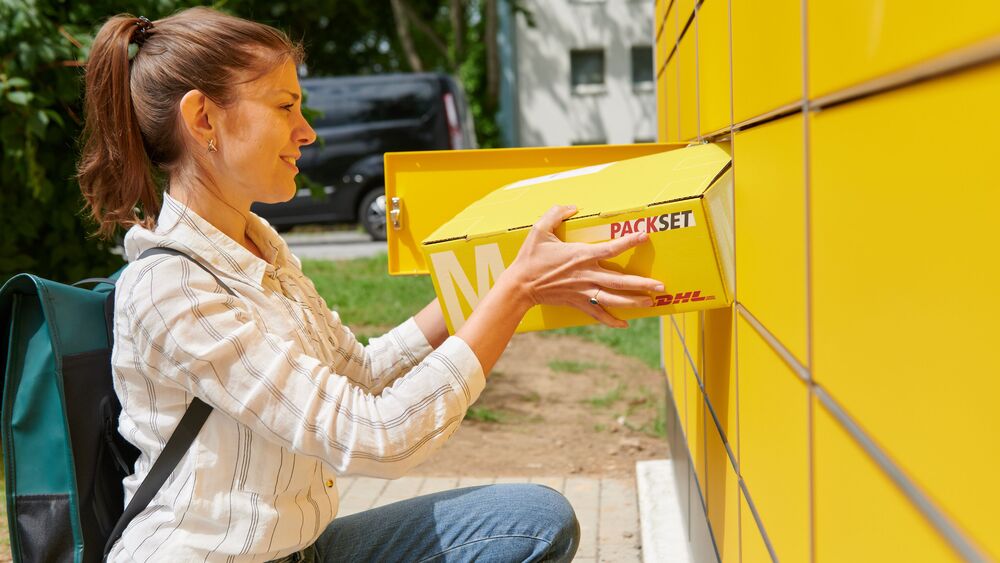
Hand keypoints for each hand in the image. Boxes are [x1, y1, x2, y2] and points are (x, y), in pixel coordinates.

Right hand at [504, 205, 664, 327]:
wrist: (519, 286)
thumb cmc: (529, 258)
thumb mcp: (539, 230)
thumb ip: (556, 214)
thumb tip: (572, 206)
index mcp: (581, 255)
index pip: (611, 248)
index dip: (629, 241)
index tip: (645, 236)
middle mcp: (587, 275)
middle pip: (620, 281)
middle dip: (642, 284)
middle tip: (661, 285)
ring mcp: (584, 291)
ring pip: (614, 299)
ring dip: (634, 302)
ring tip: (651, 303)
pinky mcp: (577, 302)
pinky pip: (598, 313)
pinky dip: (611, 320)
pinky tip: (625, 323)